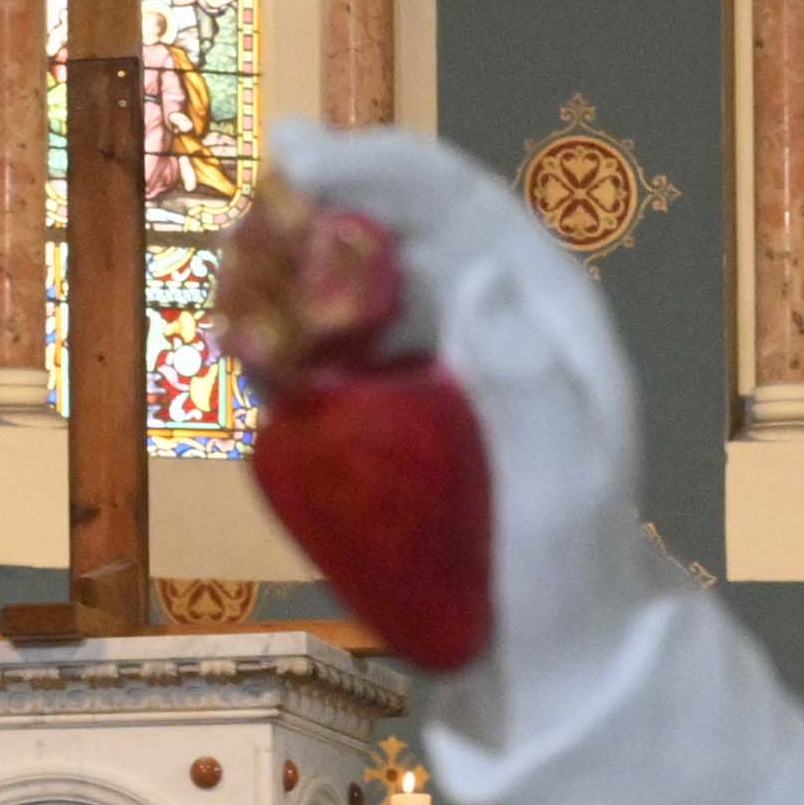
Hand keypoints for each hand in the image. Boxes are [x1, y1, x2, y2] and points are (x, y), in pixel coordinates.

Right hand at [271, 119, 656, 681]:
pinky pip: (322, 350)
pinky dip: (278, 342)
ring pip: (344, 280)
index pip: (456, 200)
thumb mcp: (561, 485)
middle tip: (240, 236)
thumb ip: (527, 385)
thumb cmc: (568, 568)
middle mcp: (485, 312)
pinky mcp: (385, 407)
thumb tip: (475, 277)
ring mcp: (429, 357)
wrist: (551, 650)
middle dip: (309, 214)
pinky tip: (248, 364)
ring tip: (235, 307)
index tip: (300, 154)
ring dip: (281, 274)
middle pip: (387, 225)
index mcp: (542, 306)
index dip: (377, 163)